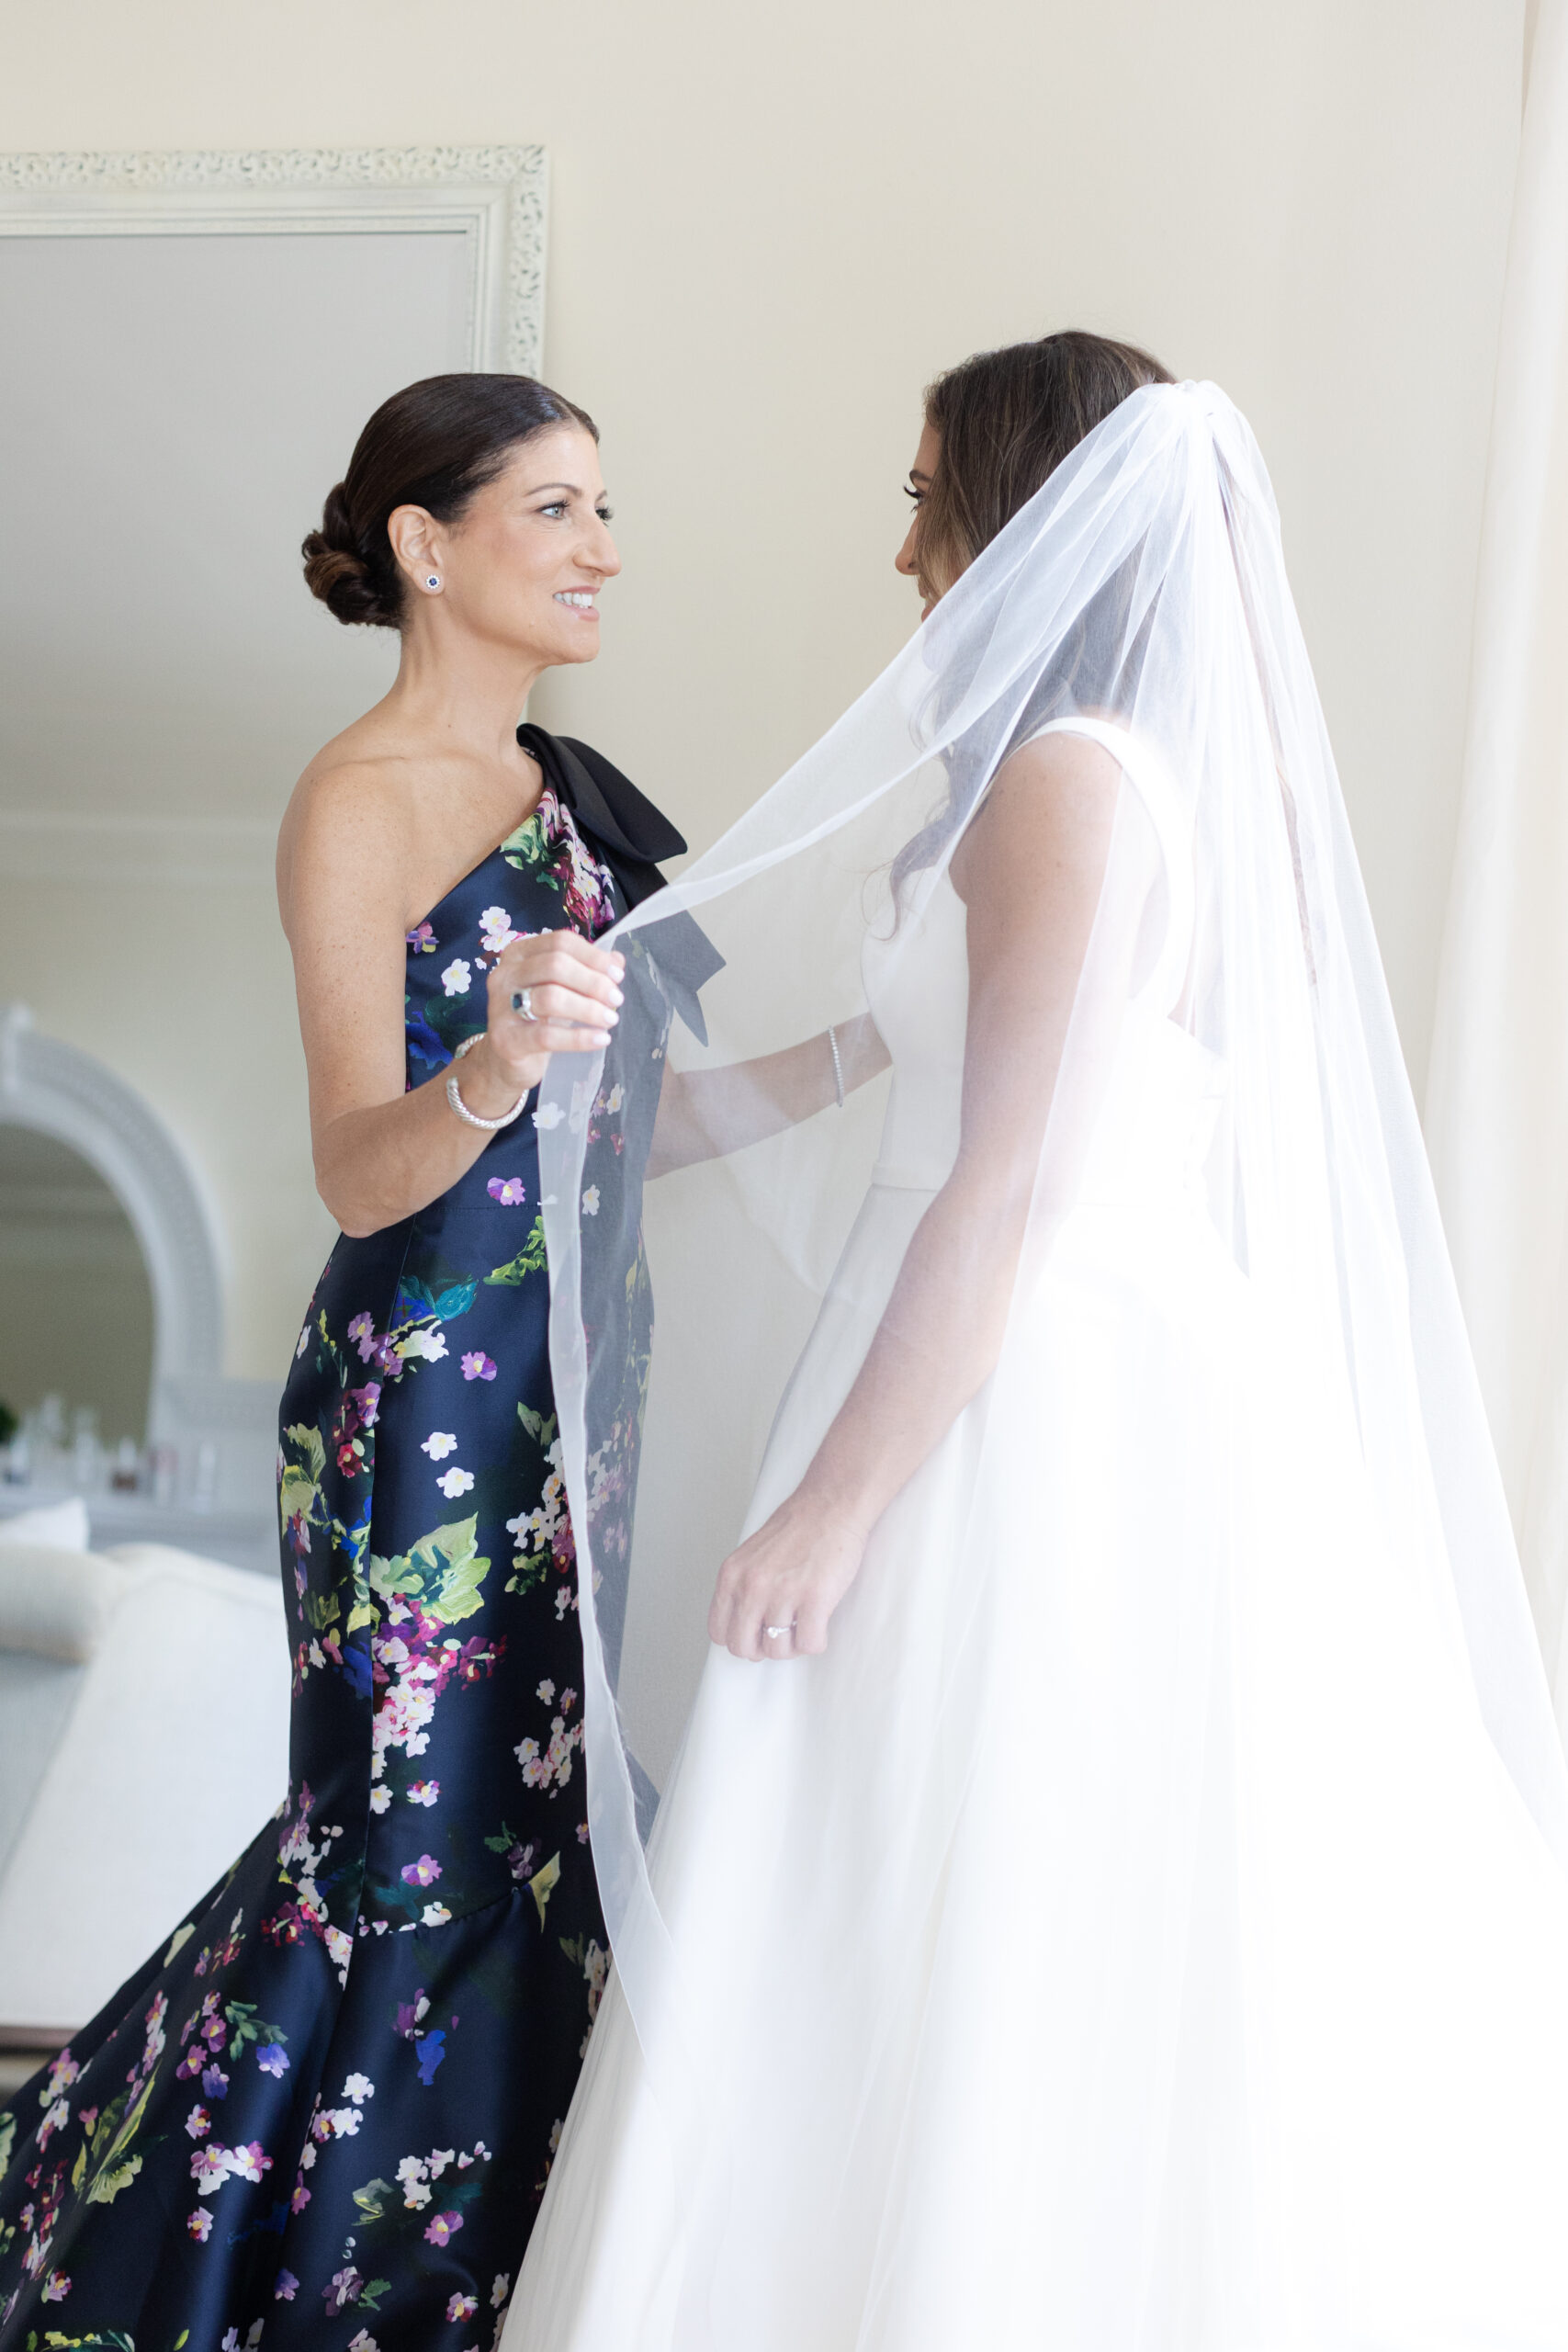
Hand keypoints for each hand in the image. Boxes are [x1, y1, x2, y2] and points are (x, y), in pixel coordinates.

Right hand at [461, 930, 624, 1113]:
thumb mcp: (562, 989)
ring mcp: (500, 1007)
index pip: (560, 942)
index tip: (617, 975)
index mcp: (518, 954)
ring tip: (610, 1019)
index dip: (593, 957)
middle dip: (593, 982)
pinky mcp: (505, 1040)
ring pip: (551, 997)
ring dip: (588, 1008)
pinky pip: (547, 1036)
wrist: (506, 1060)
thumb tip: (617, 960)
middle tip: (616, 999)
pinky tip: (601, 1039)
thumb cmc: (538, 1019)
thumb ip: (587, 971)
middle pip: (555, 965)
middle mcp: (504, 974)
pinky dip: (579, 1038)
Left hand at [708, 1489, 868, 1661]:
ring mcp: (783, 1594)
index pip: (719, 1632)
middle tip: (779, 1634)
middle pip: (744, 1647)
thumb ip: (742, 1588)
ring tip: (802, 1625)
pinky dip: (816, 1641)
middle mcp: (752, 1587)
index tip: (754, 1633)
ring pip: (778, 1651)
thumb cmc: (797, 1527)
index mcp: (732, 1576)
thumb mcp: (751, 1556)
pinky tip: (819, 1623)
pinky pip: (809, 1644)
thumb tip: (744, 1624)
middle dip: (763, 1648)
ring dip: (792, 1645)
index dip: (739, 1638)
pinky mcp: (815, 1599)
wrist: (830, 1506)